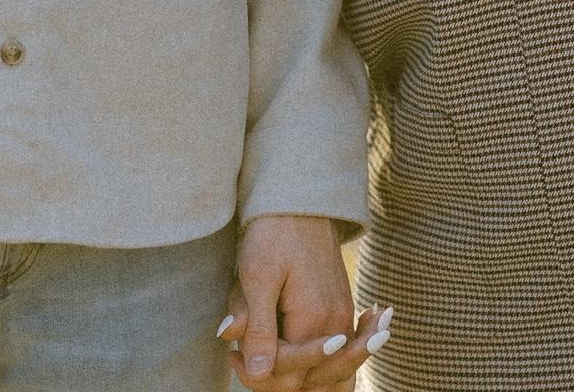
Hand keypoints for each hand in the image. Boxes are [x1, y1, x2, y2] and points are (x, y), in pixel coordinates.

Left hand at [218, 215, 387, 390]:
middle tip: (237, 353)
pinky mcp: (341, 308)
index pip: (288, 376)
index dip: (256, 374)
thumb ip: (259, 328)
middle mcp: (337, 324)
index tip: (231, 354)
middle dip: (272, 373)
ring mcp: (343, 316)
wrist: (299, 200)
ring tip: (262, 354)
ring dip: (294, 371)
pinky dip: (316, 361)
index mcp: (315, 320)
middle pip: (307, 380)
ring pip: (324, 372)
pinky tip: (292, 352)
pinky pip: (336, 353)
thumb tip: (258, 373)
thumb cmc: (273, 233)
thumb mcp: (257, 276)